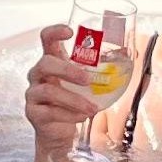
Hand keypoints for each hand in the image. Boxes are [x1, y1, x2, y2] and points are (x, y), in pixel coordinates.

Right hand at [23, 24, 102, 159]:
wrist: (59, 130)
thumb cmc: (73, 100)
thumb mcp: (86, 83)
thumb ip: (100, 69)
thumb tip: (128, 54)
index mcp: (52, 60)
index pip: (46, 38)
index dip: (55, 31)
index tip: (70, 32)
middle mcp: (39, 74)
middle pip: (46, 63)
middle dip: (68, 71)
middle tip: (87, 80)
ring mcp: (33, 93)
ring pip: (49, 91)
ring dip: (74, 100)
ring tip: (92, 109)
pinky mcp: (34, 112)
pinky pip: (50, 112)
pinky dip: (70, 115)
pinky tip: (82, 117)